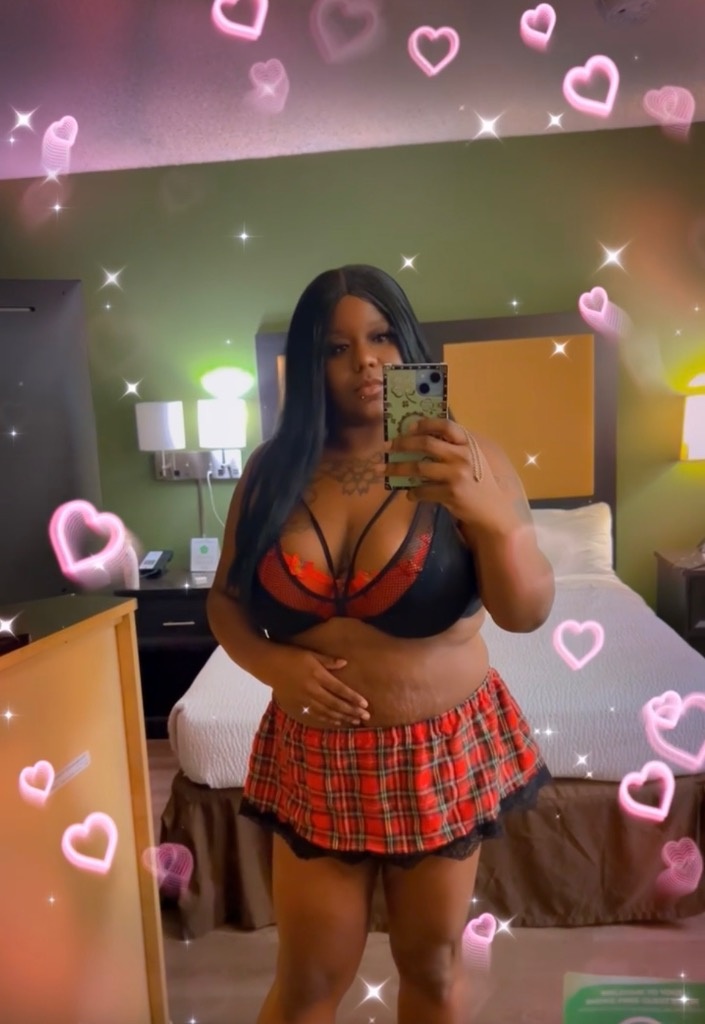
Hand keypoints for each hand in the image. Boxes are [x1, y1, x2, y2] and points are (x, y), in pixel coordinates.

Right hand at [268, 645, 369, 726]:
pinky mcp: (298, 704)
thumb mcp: (311, 653)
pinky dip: (328, 719)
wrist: (269, 665)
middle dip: (351, 711)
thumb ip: (328, 660)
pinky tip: (337, 721)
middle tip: (365, 716)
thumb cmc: (291, 656)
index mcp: (317, 675)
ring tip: (355, 721)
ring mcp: (304, 699)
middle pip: (335, 703)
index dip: (353, 697)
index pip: (339, 689)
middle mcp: (312, 689)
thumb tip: (345, 663)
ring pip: (327, 712)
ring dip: (342, 717)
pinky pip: (315, 715)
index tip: (365, 703)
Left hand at [382, 417, 503, 527]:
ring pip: (418, 468)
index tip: (408, 427)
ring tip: (383, 470)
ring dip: (397, 469)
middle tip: (386, 447)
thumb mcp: (473, 458)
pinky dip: (412, 493)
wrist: (493, 510)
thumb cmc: (479, 481)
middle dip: (401, 444)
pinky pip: (423, 490)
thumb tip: (420, 438)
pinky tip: (409, 494)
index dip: (425, 424)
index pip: (445, 425)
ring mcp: (456, 475)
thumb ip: (454, 447)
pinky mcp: (451, 494)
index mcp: (468, 443)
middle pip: (426, 444)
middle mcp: (463, 456)